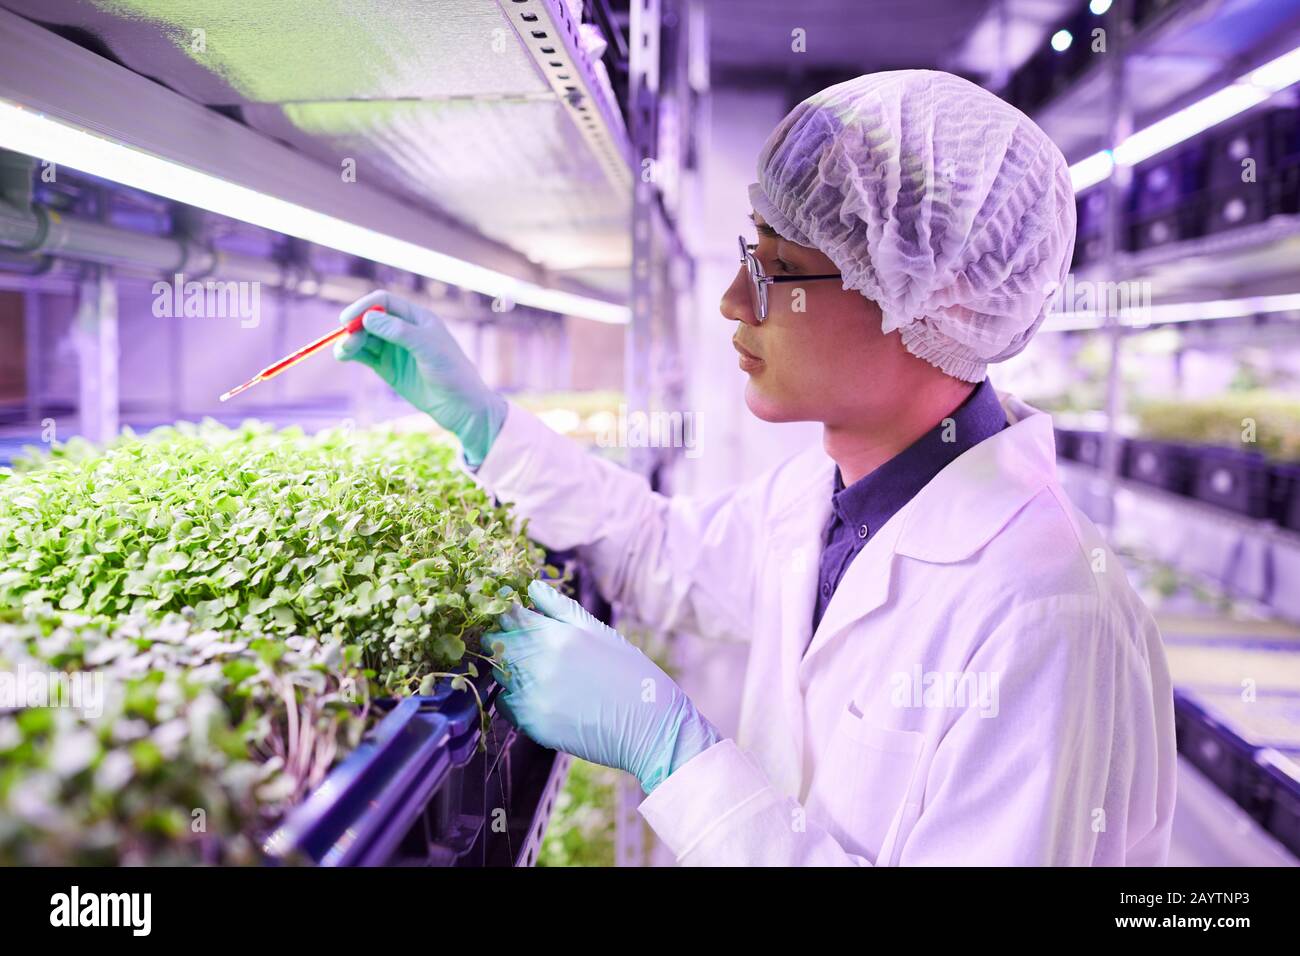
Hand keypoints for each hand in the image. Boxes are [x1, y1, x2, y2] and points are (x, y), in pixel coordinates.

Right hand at [334, 290, 506, 465]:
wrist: (462, 407)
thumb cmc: (452, 372)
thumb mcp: (428, 348)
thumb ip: (400, 332)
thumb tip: (368, 318)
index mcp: (418, 318)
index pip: (384, 302)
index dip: (364, 307)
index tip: (348, 319)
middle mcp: (404, 330)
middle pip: (370, 320)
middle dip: (355, 327)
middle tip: (347, 341)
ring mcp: (395, 350)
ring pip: (365, 338)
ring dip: (351, 341)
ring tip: (343, 353)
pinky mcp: (389, 369)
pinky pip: (366, 356)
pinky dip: (353, 354)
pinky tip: (344, 356)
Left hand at [487, 581, 720, 793]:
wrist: (649, 727)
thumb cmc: (630, 674)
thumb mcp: (601, 632)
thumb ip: (561, 609)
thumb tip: (533, 587)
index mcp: (558, 635)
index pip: (508, 614)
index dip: (506, 613)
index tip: (513, 618)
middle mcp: (540, 663)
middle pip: (496, 643)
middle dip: (504, 641)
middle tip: (522, 648)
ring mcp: (534, 695)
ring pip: (498, 673)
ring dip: (508, 670)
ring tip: (538, 674)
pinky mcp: (533, 724)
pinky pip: (505, 704)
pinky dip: (514, 699)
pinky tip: (540, 697)